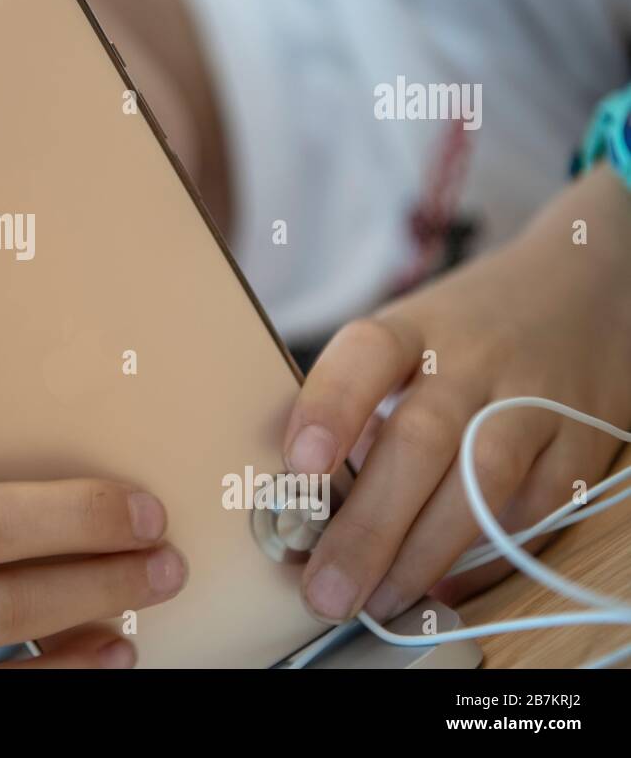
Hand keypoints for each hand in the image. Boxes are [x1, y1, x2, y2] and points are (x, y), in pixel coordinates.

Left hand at [284, 165, 630, 622]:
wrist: (586, 284)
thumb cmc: (464, 330)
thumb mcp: (406, 338)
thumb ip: (359, 404)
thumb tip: (302, 501)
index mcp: (412, 327)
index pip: (365, 356)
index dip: (329, 410)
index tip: (299, 470)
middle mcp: (475, 359)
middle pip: (421, 439)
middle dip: (369, 526)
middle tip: (324, 590)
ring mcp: (535, 399)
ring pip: (482, 482)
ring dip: (424, 553)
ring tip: (376, 601)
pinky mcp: (584, 441)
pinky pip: (538, 510)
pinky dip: (488, 557)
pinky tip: (443, 587)